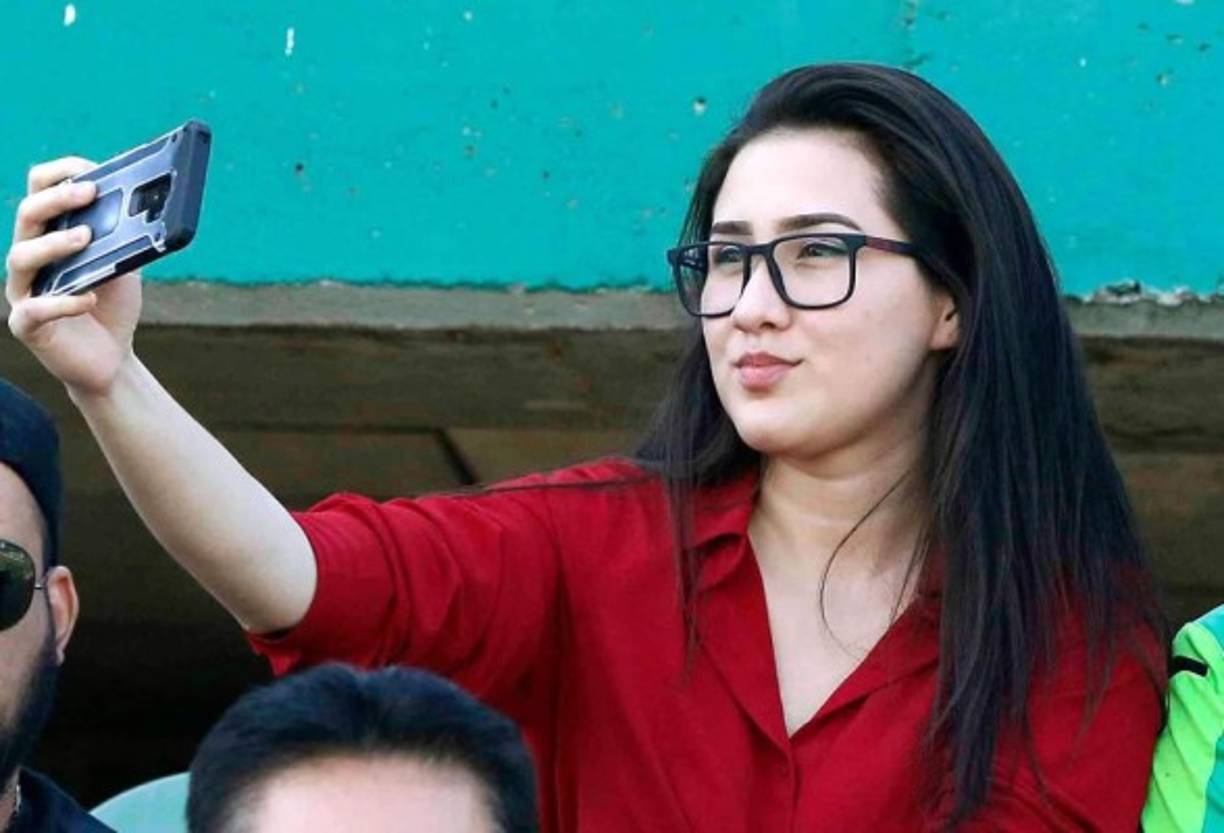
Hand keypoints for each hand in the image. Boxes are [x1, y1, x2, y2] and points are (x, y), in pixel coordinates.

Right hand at [5, 157, 142, 396]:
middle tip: (89, 193)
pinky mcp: (27, 324)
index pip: (39, 191)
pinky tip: (88, 299)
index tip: (90, 170)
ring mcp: (23, 290)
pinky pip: (34, 309)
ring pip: (21, 256)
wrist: (112, 356)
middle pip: (27, 216)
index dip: (59, 175)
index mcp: (49, 234)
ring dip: (54, 244)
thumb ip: (125, 237)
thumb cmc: (112, 304)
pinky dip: (61, 302)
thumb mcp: (124, 264)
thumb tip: (143, 205)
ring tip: (86, 238)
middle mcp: (29, 256)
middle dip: (57, 199)